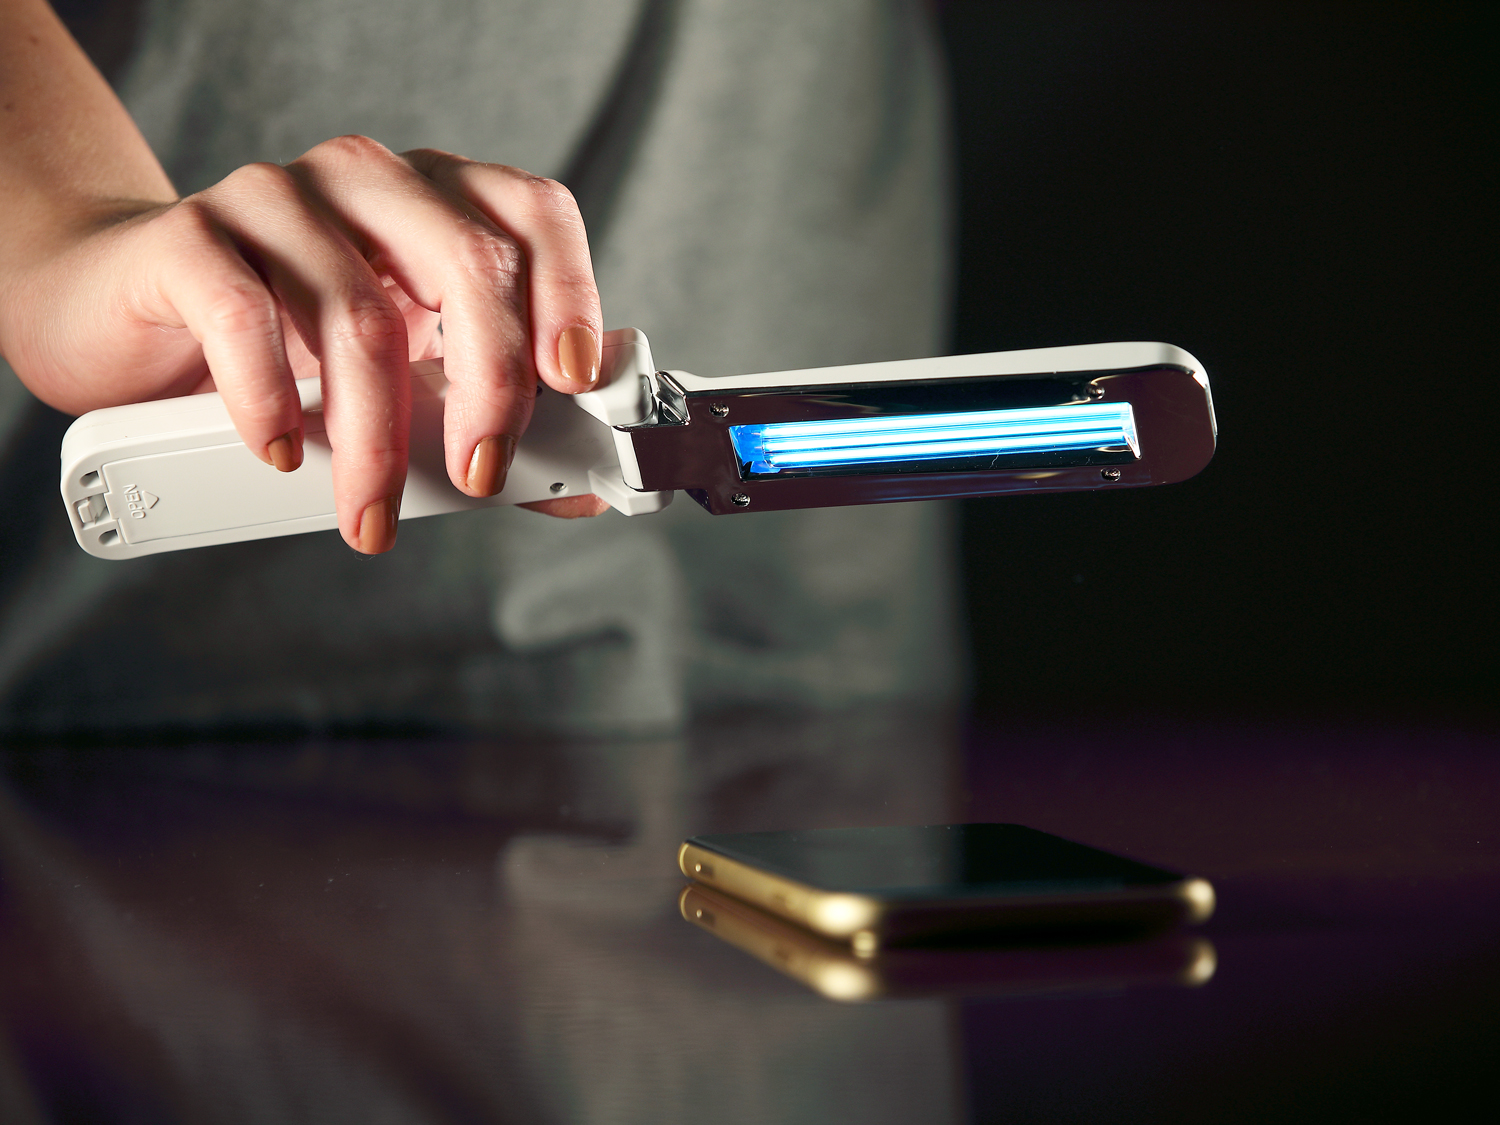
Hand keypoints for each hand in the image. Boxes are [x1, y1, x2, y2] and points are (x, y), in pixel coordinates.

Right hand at [2, 135, 609, 549]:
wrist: (128, 314)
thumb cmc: (288, 348)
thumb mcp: (404, 378)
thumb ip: (483, 418)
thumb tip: (574, 486)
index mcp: (441, 201)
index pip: (535, 215)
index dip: (569, 294)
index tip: (573, 385)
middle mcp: (370, 181)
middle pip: (468, 263)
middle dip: (489, 387)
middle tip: (478, 478)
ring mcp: (278, 197)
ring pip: (361, 313)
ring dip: (376, 438)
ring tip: (371, 515)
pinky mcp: (192, 236)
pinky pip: (245, 316)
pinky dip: (272, 399)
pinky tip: (280, 453)